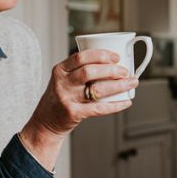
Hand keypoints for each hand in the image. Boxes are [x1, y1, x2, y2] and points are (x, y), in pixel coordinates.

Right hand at [19, 50, 137, 167]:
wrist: (45, 122)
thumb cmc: (61, 98)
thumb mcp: (63, 80)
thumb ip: (80, 71)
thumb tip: (114, 64)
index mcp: (60, 70)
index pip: (80, 57)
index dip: (101, 55)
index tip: (116, 56)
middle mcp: (62, 83)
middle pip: (89, 71)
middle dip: (111, 69)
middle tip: (125, 71)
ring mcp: (67, 99)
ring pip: (97, 89)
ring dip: (118, 85)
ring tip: (131, 82)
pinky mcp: (73, 114)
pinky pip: (98, 109)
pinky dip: (115, 105)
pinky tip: (126, 102)